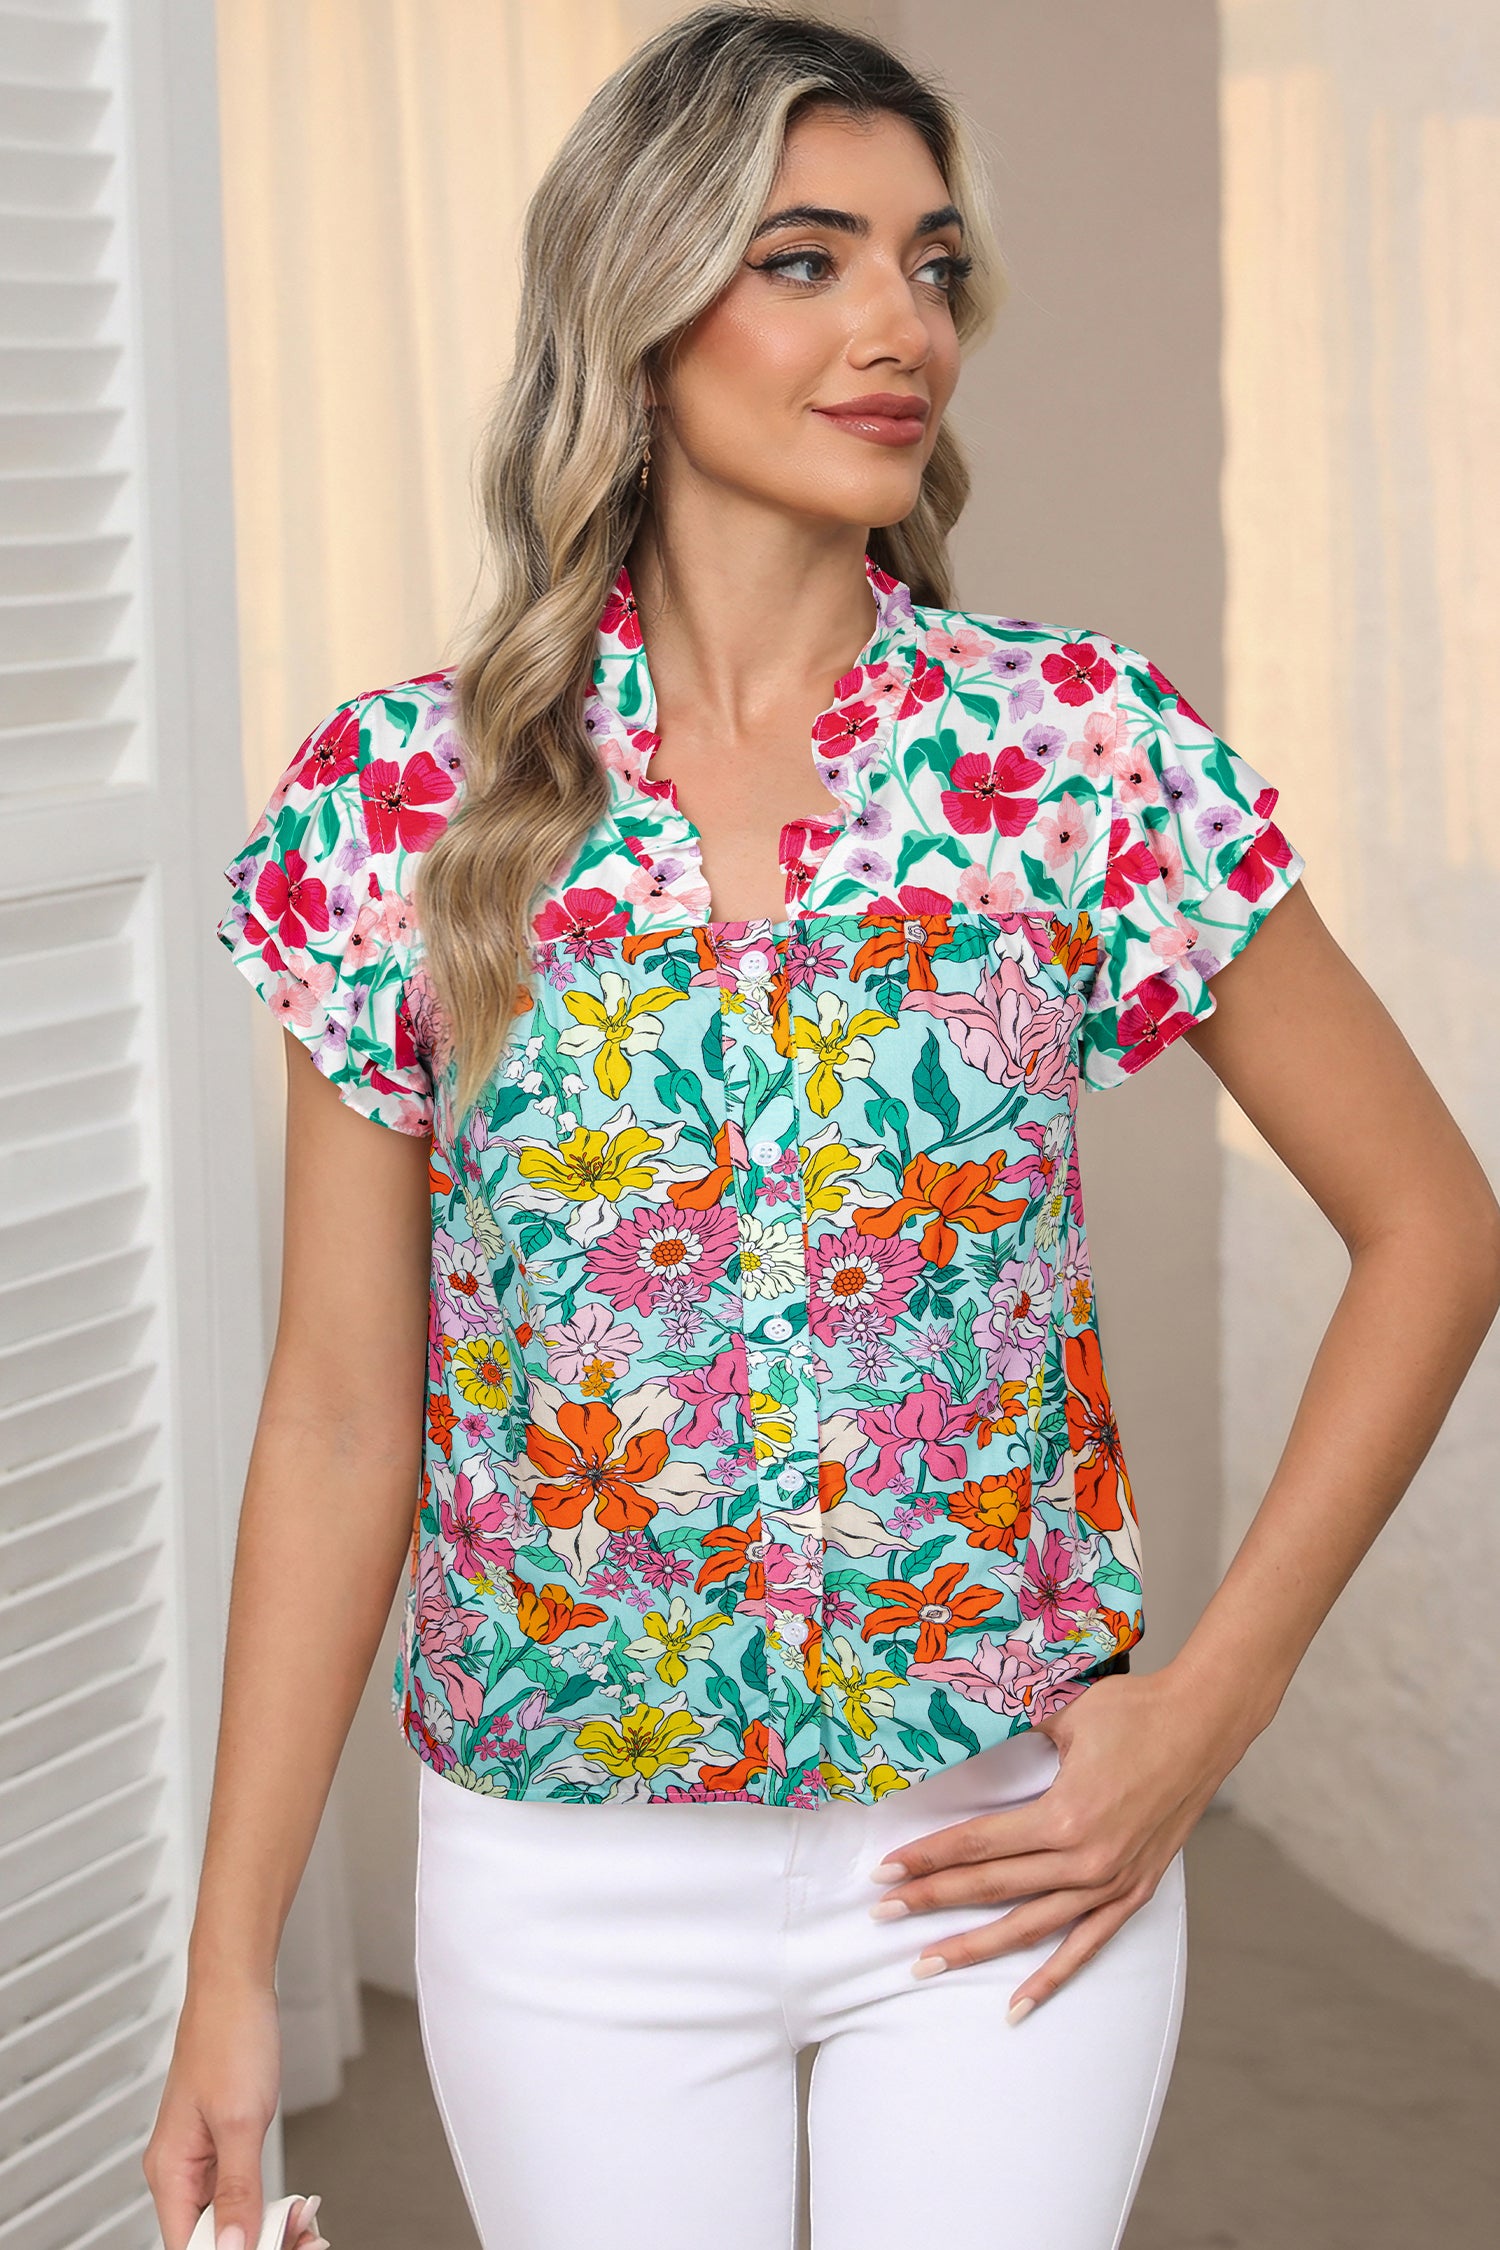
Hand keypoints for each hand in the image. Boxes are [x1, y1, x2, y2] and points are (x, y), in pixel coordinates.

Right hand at [141, 1976, 315, 2249]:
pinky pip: (241, 2193)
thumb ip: (236, 2190)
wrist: (237, 1986)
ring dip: (267, 2229)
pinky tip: (295, 2207)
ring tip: (305, 2225)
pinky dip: (268, 2205)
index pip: (188, 2247)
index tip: (276, 2248)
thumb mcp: (240, 2121)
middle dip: (257, 2244)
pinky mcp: (224, 2144)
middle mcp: (180, 2170)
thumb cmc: (229, 2036)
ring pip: (230, 2220)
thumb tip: (234, 2247)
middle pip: (211, 2239)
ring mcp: (202, 2158)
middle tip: (302, 2239)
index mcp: (170, 2170)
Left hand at [866, 1667, 1241, 2013]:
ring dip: (976, 1947)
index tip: (886, 1871)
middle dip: (932, 1901)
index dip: (928, 1859)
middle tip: (883, 1914)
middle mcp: (1085, 1859)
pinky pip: (1086, 1944)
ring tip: (927, 1962)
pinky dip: (1052, 1976)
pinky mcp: (1135, 1891)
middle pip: (992, 1888)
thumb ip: (1015, 1737)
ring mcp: (1112, 1882)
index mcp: (1064, 1815)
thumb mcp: (1064, 1715)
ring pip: (1030, 1927)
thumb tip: (963, 1738)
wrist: (1205, 1723)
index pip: (978, 1845)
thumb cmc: (1134, 1710)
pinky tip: (1018, 2003)